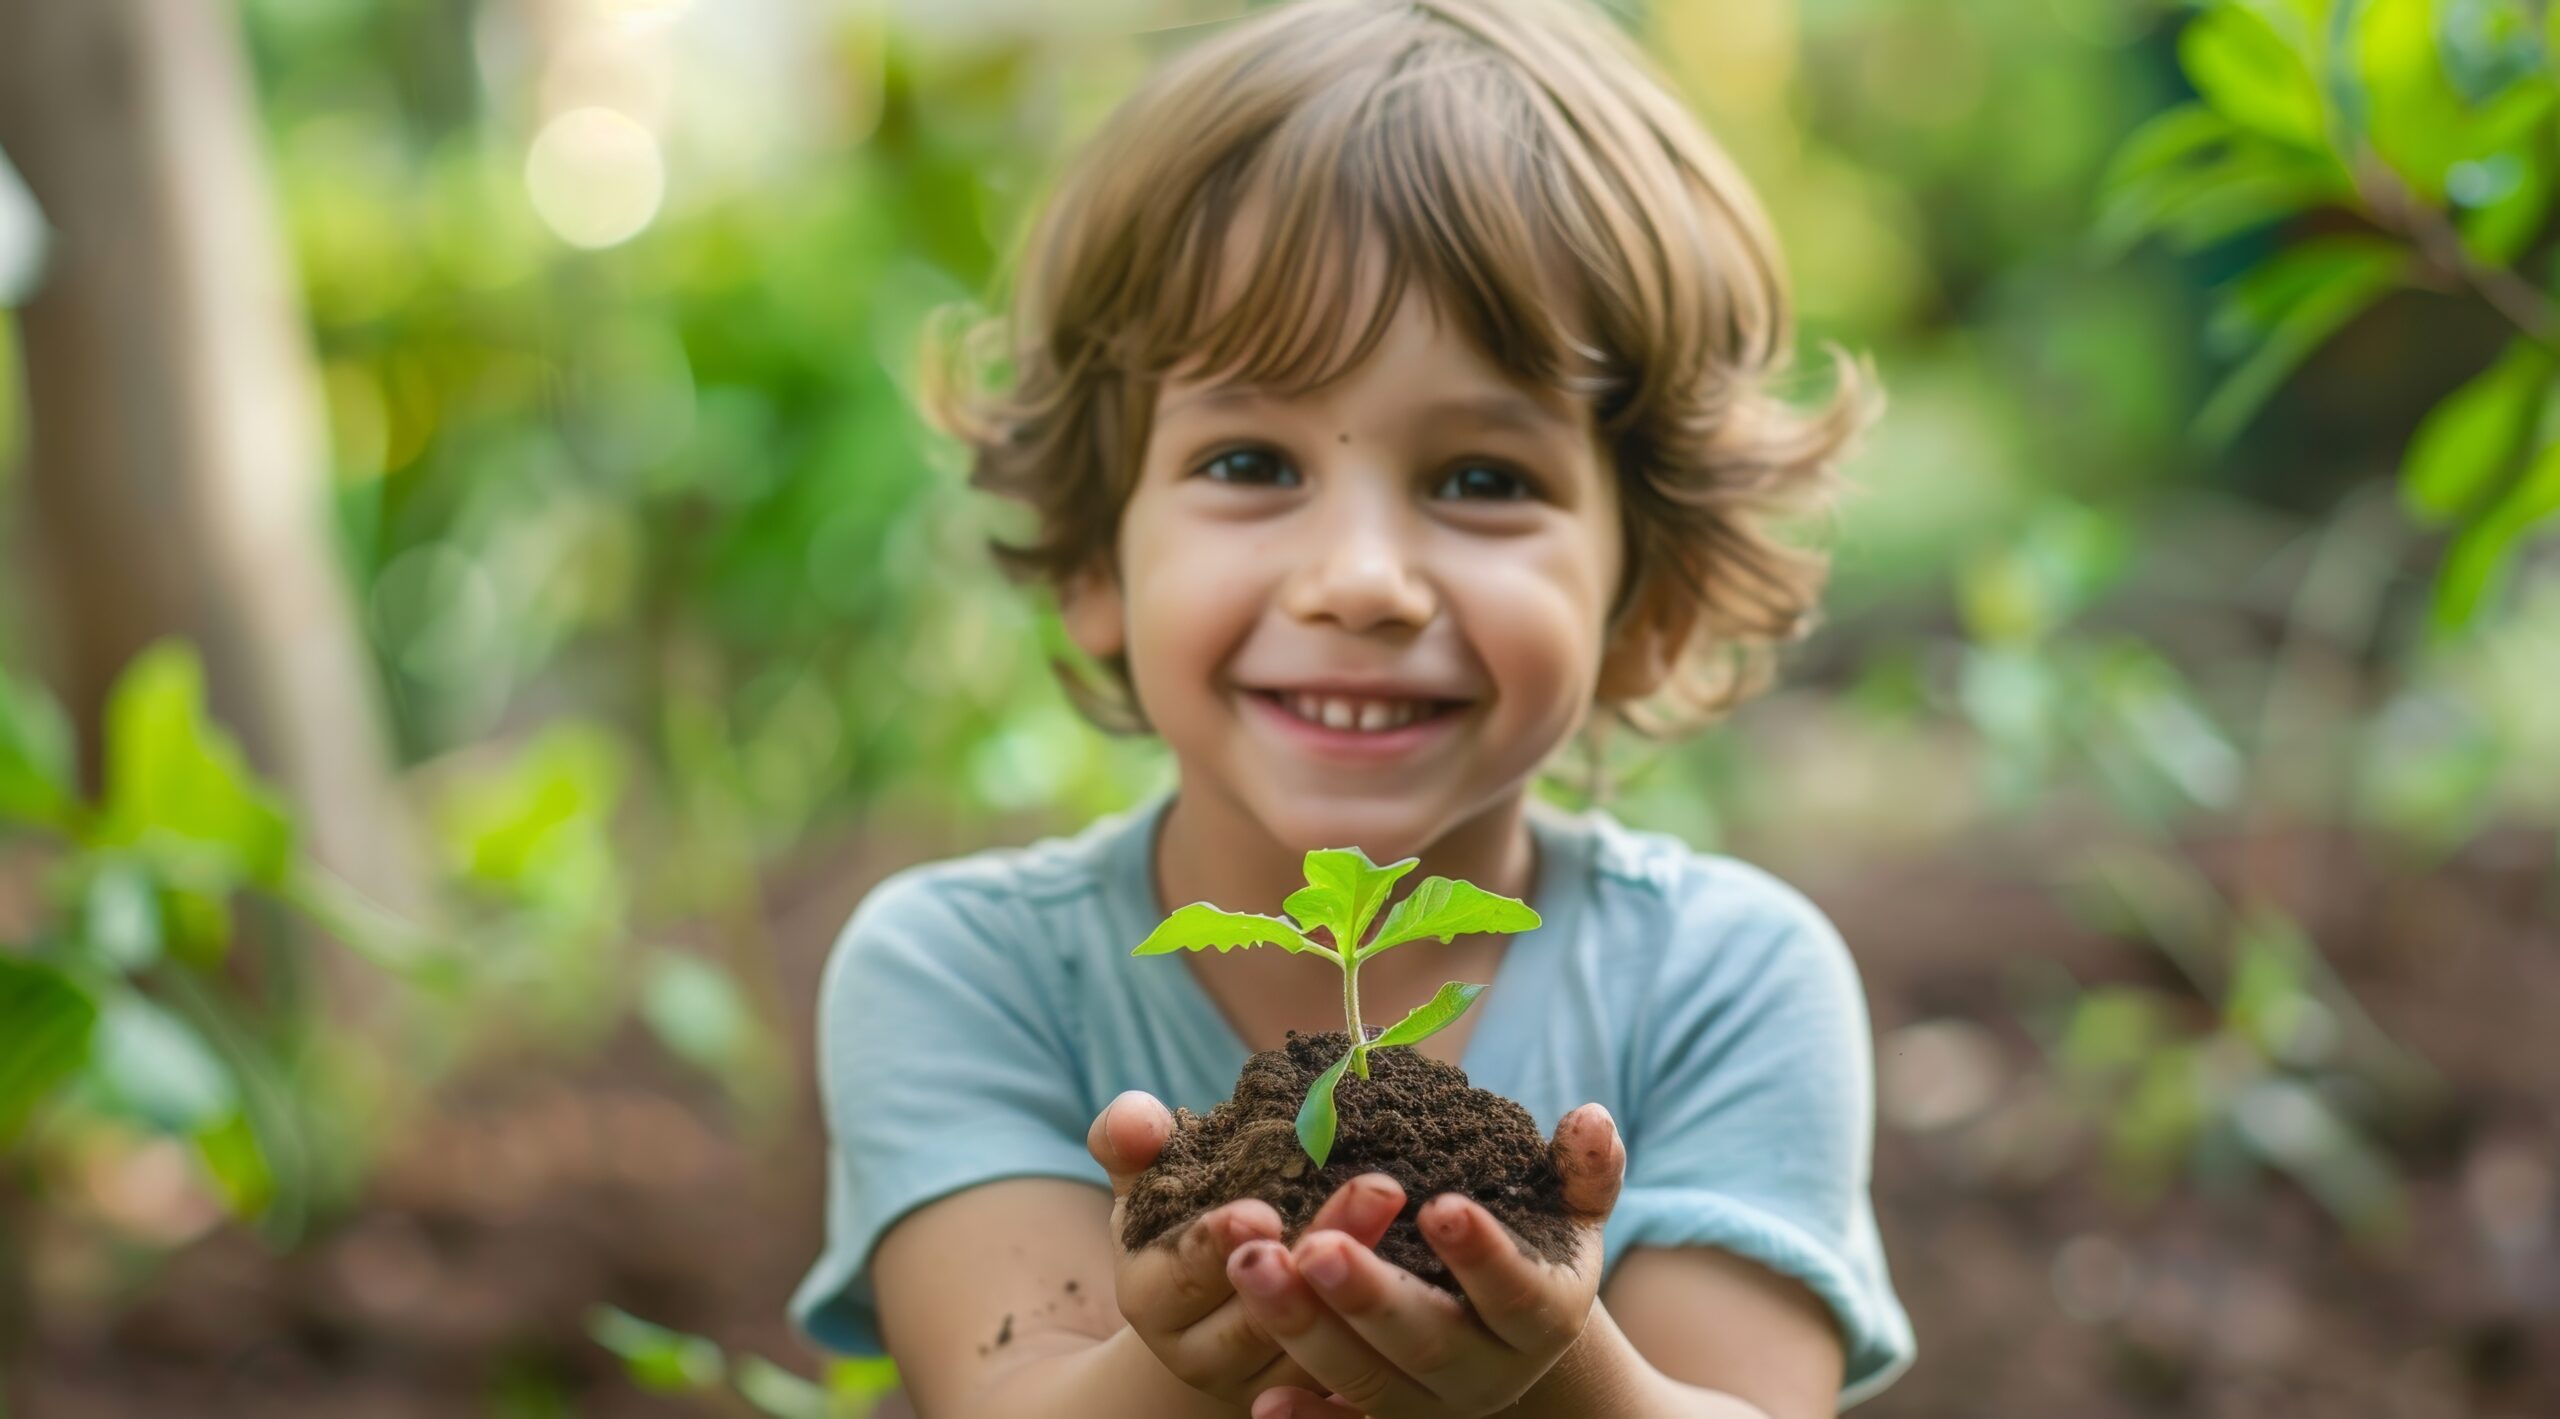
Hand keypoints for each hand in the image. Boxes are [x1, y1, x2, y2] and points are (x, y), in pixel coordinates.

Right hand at [1087, 1090, 1407, 1406]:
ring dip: (1370, 1281)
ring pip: (1321, 1344)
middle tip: (1377, 1191)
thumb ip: (1135, 1144)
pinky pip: (1361, 1368)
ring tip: (1413, 1214)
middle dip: (1322, 1250)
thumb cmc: (1184, 1227)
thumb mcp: (1150, 1185)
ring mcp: (1266, 1382)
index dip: (1219, 1246)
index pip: (1184, 1275)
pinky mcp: (1322, 1394)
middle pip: (1264, 1311)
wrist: (1213, 1310)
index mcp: (1153, 1299)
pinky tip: (1439, 1267)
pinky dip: (1392, 1321)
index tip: (1262, 1211)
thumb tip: (1135, 1114)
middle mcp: (1204, 1354)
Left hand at [1225, 1102, 1627, 1418]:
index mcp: (1542, 1318)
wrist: (1510, 1342)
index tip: (1439, 1207)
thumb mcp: (1569, 1215)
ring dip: (1307, 1331)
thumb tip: (1590, 1118)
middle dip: (1369, 1296)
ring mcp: (1433, 1406)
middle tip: (1315, 1247)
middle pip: (1430, 1343)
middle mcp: (1488, 1374)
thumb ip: (1583, 1172)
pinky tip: (1263, 1400)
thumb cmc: (1533, 1251)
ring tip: (1256, 1267)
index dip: (1483, 1255)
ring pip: (1370, 1381)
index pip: (1518, 1293)